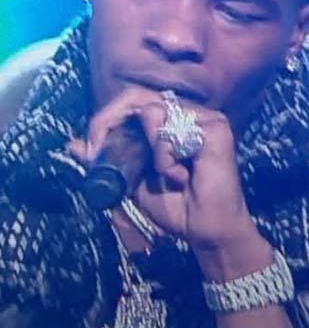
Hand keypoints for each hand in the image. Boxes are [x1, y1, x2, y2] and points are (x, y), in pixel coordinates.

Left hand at [70, 86, 272, 279]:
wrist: (205, 229)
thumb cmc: (176, 205)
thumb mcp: (130, 182)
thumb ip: (107, 161)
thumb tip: (72, 145)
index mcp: (168, 122)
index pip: (133, 100)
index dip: (107, 116)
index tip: (93, 146)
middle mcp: (186, 115)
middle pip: (139, 97)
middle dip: (112, 122)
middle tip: (104, 152)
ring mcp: (203, 118)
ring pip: (154, 111)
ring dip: (150, 149)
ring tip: (166, 174)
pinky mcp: (216, 127)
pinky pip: (174, 130)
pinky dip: (167, 156)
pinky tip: (180, 175)